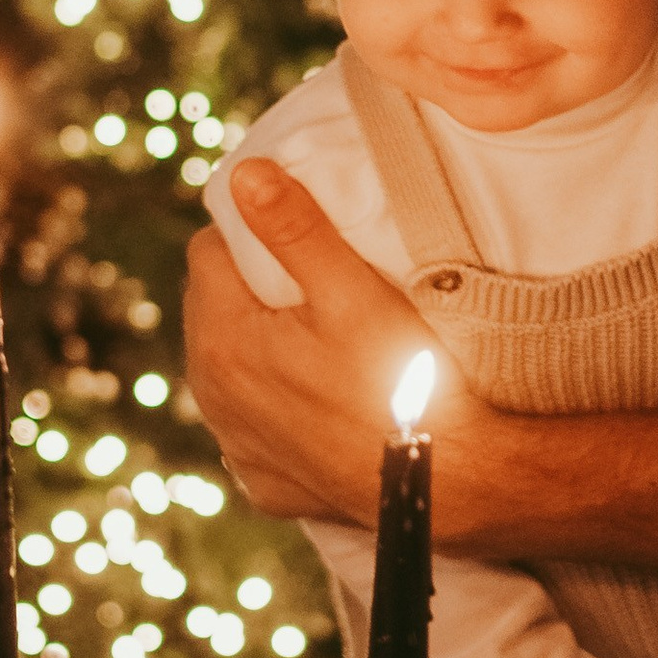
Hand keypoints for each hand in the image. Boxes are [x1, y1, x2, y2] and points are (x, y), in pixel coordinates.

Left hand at [185, 158, 453, 521]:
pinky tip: (324, 398)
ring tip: (324, 338)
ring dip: (262, 345)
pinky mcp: (264, 482)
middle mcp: (212, 398)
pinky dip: (278, 406)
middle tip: (321, 284)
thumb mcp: (353, 291)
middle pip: (215, 308)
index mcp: (222, 341)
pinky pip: (256, 425)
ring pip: (232, 366)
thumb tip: (244, 174)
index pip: (208, 251)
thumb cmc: (404, 380)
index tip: (304, 238)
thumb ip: (294, 228)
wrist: (448, 483)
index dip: (254, 234)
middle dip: (254, 288)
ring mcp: (237, 446)